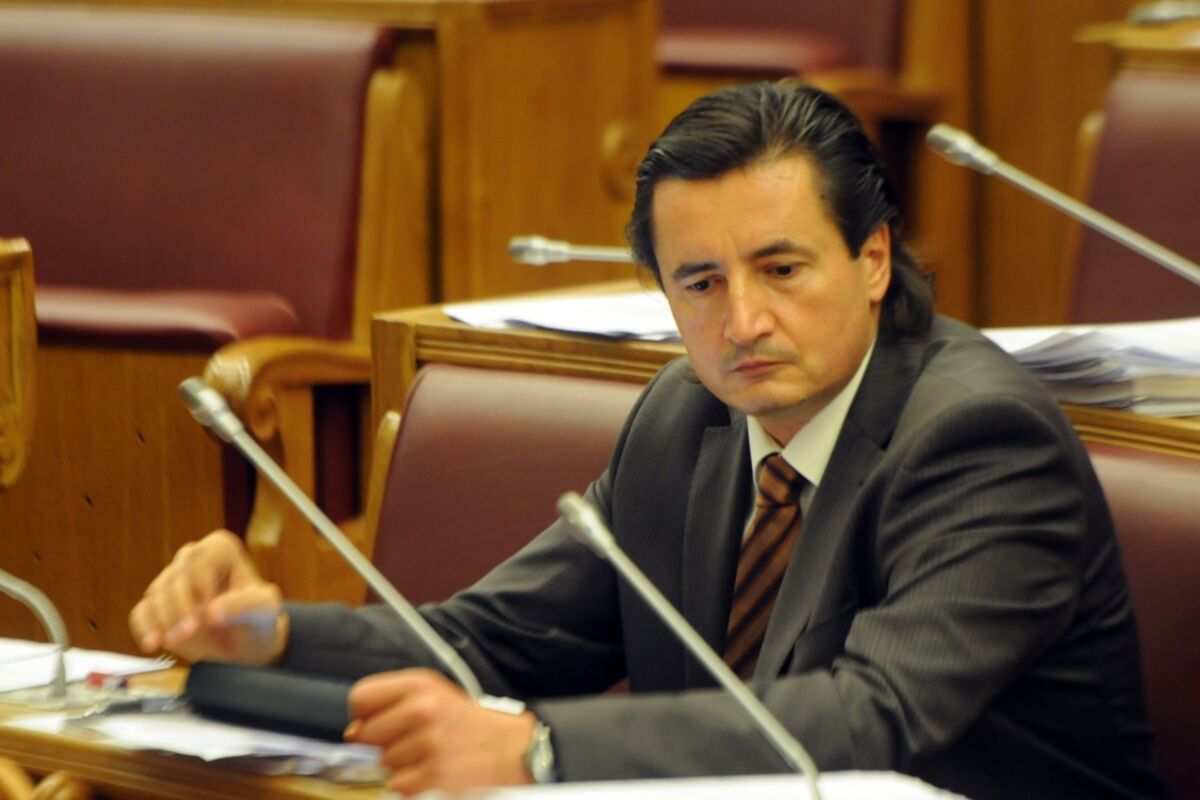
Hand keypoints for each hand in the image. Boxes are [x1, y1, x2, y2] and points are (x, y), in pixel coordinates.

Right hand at [128, 529, 287, 664]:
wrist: (245, 645)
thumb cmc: (258, 619)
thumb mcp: (264, 610)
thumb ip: (243, 605)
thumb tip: (211, 612)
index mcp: (221, 549)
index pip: (200, 562)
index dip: (201, 589)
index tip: (210, 615)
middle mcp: (193, 558)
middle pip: (175, 577)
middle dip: (178, 608)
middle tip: (186, 635)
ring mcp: (173, 580)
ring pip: (156, 593)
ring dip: (161, 620)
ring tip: (174, 643)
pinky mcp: (159, 605)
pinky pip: (142, 611)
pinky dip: (143, 628)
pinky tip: (151, 645)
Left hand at [346, 669, 535, 794]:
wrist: (515, 749)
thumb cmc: (471, 725)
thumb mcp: (434, 697)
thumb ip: (392, 706)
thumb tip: (352, 732)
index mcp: (420, 684)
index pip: (360, 697)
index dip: (363, 716)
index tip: (377, 724)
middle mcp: (423, 708)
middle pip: (366, 734)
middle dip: (383, 745)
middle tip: (414, 743)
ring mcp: (429, 743)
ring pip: (383, 763)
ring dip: (401, 767)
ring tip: (431, 757)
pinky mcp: (436, 774)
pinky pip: (399, 786)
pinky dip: (413, 786)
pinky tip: (434, 773)